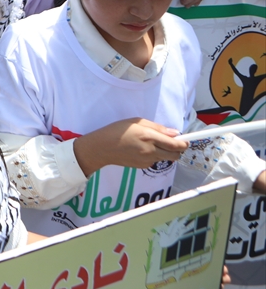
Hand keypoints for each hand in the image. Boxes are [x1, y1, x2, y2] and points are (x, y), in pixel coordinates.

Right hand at [72, 118, 187, 176]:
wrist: (102, 147)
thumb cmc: (117, 130)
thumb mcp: (136, 122)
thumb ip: (157, 127)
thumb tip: (174, 133)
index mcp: (149, 137)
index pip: (175, 144)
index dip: (184, 143)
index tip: (186, 141)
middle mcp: (151, 150)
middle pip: (175, 155)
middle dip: (177, 150)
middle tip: (171, 143)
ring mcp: (147, 160)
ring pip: (165, 158)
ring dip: (164, 152)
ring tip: (151, 144)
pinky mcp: (143, 166)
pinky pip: (155, 161)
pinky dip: (154, 156)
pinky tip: (141, 150)